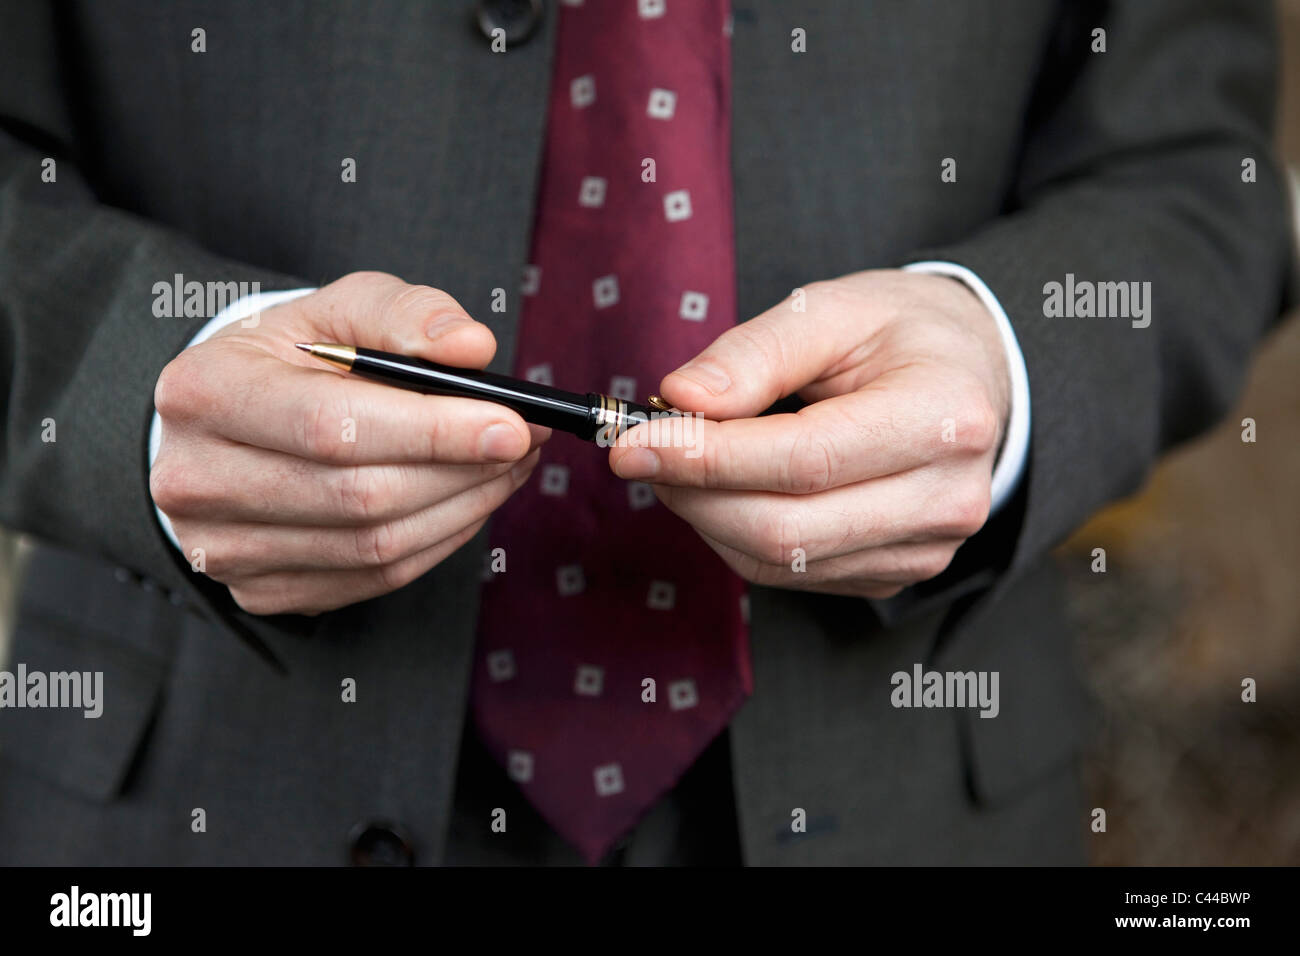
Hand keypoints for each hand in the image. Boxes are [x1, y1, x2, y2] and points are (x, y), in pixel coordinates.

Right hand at [151, 271, 546, 614]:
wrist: (228, 421)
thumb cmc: (290, 358)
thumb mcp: (338, 308)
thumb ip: (407, 314)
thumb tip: (472, 346)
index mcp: (204, 393)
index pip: (332, 426)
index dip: (433, 431)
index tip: (511, 423)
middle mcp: (196, 480)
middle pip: (360, 495)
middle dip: (463, 470)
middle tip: (526, 440)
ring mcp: (223, 548)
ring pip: (375, 547)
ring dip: (464, 507)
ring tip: (509, 465)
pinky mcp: (261, 590)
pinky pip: (375, 578)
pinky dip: (439, 540)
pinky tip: (470, 501)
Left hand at [607, 269, 1010, 598]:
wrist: (973, 376)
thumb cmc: (902, 334)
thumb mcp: (834, 309)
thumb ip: (755, 353)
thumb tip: (682, 400)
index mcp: (942, 419)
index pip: (804, 459)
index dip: (707, 457)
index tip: (633, 443)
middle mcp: (946, 499)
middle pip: (787, 530)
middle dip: (694, 494)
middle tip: (644, 452)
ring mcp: (924, 548)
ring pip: (780, 562)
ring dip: (707, 517)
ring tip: (684, 462)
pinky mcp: (896, 573)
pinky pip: (792, 573)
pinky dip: (737, 536)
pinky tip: (728, 490)